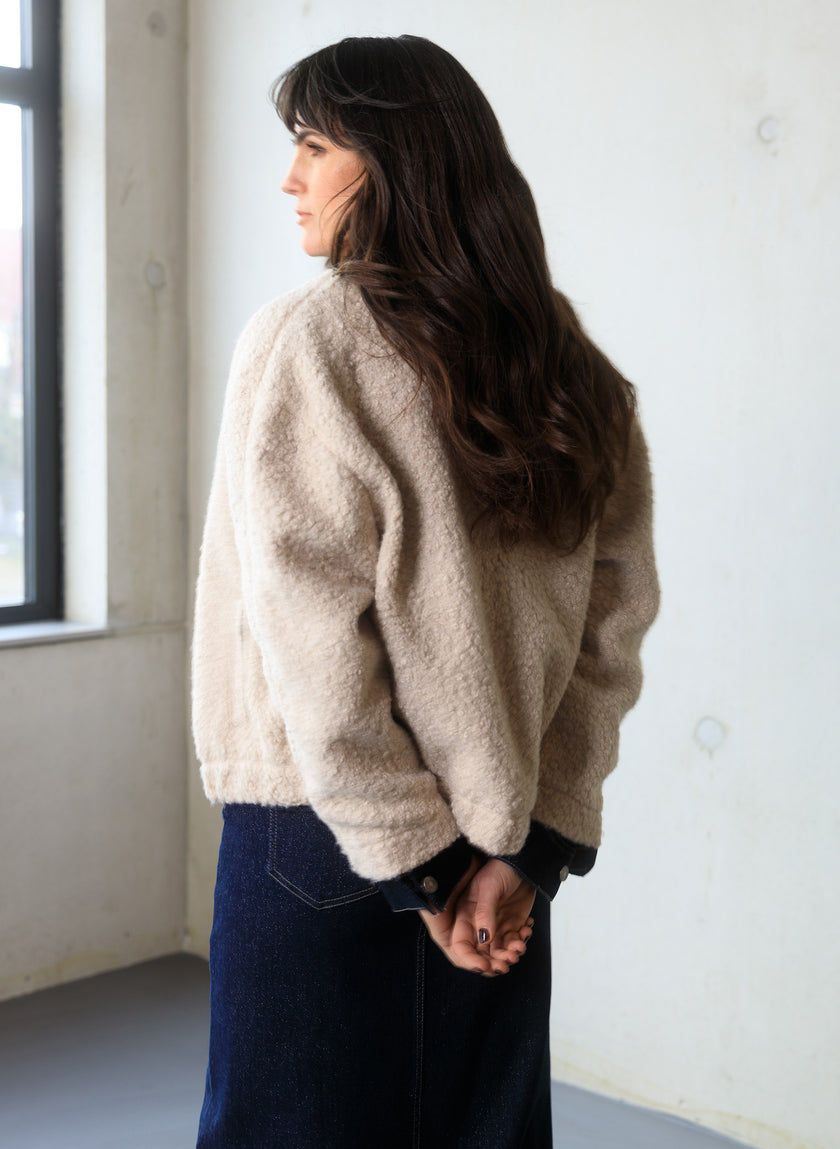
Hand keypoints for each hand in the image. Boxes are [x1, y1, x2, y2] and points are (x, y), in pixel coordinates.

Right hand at [419, 858, 535, 976]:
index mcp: (466, 916)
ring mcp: (495, 925)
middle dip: (494, 962)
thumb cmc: (501, 869)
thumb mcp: (489, 888)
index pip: (462, 945)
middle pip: (481, 954)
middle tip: (508, 962)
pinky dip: (521, 941)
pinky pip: (514, 942)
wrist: (522, 862)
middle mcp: (479, 924)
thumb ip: (485, 913)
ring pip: (499, 951)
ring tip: (520, 946)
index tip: (486, 966)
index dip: (471, 959)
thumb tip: (483, 940)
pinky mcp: (511, 925)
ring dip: (509, 954)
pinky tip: (527, 928)